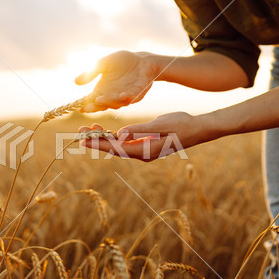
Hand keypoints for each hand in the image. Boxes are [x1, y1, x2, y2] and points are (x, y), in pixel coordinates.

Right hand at [75, 51, 157, 112]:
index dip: (86, 105)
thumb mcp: (103, 64)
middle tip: (87, 107)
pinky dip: (127, 98)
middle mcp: (113, 97)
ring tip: (99, 99)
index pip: (93, 101)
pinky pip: (132, 98)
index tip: (79, 107)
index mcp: (103, 91)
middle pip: (103, 105)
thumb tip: (76, 82)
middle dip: (95, 106)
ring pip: (116, 103)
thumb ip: (91, 72)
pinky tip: (122, 96)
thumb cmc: (122, 62)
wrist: (141, 60)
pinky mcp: (138, 93)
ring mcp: (125, 97)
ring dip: (108, 102)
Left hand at [78, 112, 212, 160]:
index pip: (115, 148)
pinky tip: (107, 131)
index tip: (83, 138)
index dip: (98, 143)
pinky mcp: (146, 146)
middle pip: (114, 149)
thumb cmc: (182, 124)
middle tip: (80, 132)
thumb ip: (139, 130)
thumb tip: (120, 134)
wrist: (199, 129)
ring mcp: (144, 151)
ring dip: (104, 139)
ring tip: (89, 129)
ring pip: (118, 147)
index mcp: (144, 150)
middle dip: (96, 141)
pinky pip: (126, 144)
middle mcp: (142, 154)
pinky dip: (115, 138)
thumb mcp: (161, 124)